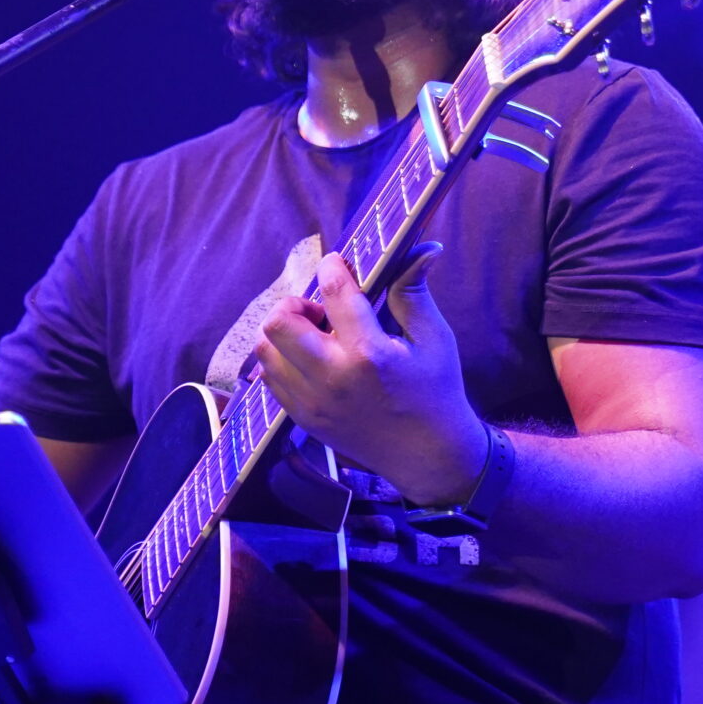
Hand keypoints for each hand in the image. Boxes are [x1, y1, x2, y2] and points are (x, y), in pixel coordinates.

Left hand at [251, 246, 488, 505]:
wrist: (428, 455)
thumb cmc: (436, 391)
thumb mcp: (434, 339)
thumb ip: (414, 292)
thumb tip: (423, 247)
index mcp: (368, 353)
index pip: (333, 292)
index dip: (332, 267)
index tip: (338, 263)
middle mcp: (332, 377)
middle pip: (279, 321)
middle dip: (296, 304)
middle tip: (322, 311)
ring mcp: (312, 402)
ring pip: (266, 350)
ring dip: (285, 334)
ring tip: (315, 338)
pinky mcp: (303, 419)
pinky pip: (271, 379)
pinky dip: (283, 361)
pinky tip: (311, 361)